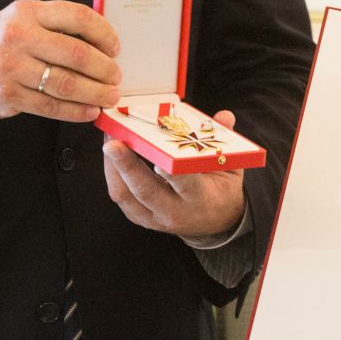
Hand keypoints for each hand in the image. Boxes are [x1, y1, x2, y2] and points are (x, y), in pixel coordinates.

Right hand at [0, 0, 120, 124]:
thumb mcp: (17, 22)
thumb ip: (52, 25)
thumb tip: (101, 42)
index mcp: (26, 12)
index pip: (77, 16)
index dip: (104, 33)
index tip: (115, 47)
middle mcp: (18, 36)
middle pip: (76, 54)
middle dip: (104, 69)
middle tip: (116, 77)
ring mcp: (11, 67)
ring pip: (66, 83)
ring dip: (95, 93)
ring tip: (109, 97)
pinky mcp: (7, 95)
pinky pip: (51, 106)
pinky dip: (75, 111)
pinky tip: (89, 112)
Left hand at [103, 110, 246, 237]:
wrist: (215, 223)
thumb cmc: (221, 190)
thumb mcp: (231, 168)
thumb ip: (224, 141)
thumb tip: (224, 116)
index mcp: (201, 200)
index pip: (186, 186)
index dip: (171, 173)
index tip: (158, 158)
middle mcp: (175, 212)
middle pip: (146, 191)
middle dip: (127, 166)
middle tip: (113, 142)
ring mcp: (155, 218)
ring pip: (127, 196)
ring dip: (113, 168)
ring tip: (109, 140)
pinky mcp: (140, 217)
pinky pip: (121, 196)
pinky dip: (113, 174)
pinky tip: (111, 154)